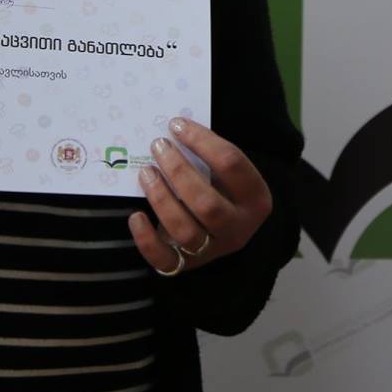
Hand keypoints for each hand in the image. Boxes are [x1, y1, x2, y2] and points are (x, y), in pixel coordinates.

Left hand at [128, 118, 271, 275]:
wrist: (226, 229)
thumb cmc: (223, 189)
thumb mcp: (228, 173)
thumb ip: (209, 156)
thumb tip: (174, 128)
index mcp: (256, 197)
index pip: (231, 164)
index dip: (202, 141)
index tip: (176, 125)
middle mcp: (239, 227)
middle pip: (208, 204)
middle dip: (179, 171)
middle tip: (158, 146)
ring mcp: (215, 250)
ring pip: (186, 232)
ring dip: (161, 199)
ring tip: (146, 173)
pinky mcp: (189, 266)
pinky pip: (165, 261)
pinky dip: (146, 240)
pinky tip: (135, 216)